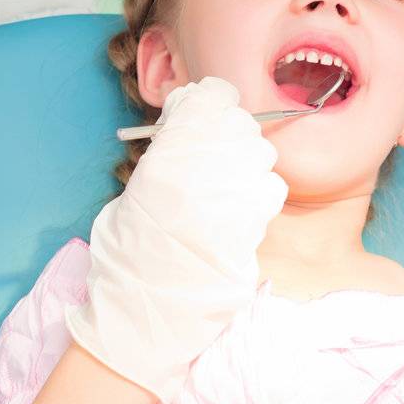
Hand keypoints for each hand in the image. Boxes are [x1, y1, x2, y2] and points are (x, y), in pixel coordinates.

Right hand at [65, 77, 286, 403]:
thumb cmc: (132, 248)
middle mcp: (208, 159)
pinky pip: (272, 187)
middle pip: (241, 123)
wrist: (148, 306)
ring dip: (248, 165)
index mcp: (172, 146)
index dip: (212, 105)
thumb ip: (171, 148)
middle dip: (231, 137)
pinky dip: (260, 194)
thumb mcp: (139, 184)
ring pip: (262, 154)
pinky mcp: (259, 218)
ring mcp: (237, 187)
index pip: (213, 96)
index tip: (207, 116)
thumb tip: (193, 120)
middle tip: (214, 160)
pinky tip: (240, 210)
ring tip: (226, 191)